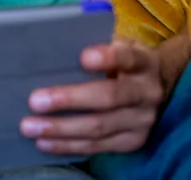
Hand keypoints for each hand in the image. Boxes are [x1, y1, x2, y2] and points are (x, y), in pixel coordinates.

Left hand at [20, 39, 163, 155]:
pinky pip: (97, 146)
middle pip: (109, 97)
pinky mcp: (133, 141)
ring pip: (100, 127)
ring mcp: (142, 121)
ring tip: (31, 127)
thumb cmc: (124, 61)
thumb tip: (50, 50)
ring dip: (62, 128)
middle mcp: (147, 92)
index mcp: (144, 62)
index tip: (83, 57)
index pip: (127, 58)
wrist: (158, 86)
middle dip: (70, 99)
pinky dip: (68, 145)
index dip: (107, 57)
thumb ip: (95, 45)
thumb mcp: (119, 45)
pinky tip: (45, 142)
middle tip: (36, 101)